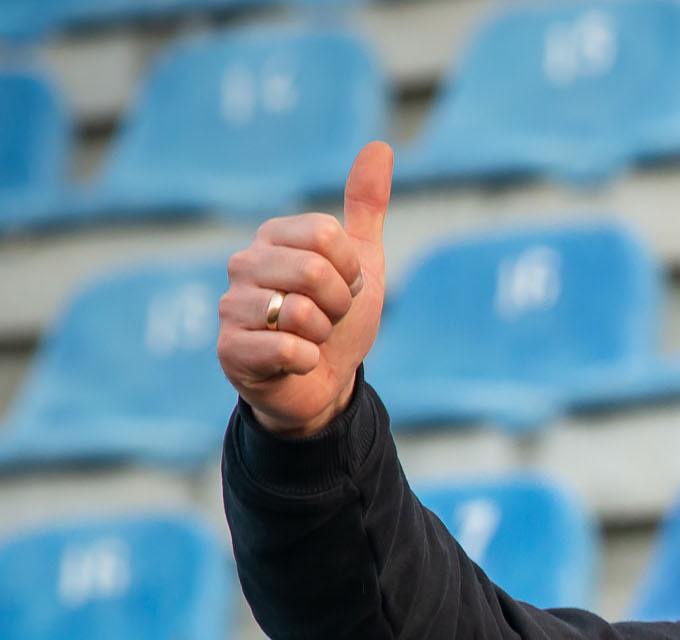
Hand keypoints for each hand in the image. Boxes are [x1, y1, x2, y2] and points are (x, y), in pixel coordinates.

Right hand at [218, 141, 390, 437]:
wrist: (325, 385)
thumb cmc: (338, 320)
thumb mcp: (363, 262)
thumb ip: (367, 207)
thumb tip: (381, 147)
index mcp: (273, 237)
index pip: (327, 234)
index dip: (351, 270)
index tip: (345, 288)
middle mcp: (243, 263)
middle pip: (314, 270)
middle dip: (340, 303)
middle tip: (330, 317)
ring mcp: (231, 306)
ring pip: (300, 311)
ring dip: (323, 333)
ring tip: (312, 339)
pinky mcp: (230, 349)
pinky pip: (288, 348)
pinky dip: (309, 360)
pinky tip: (297, 362)